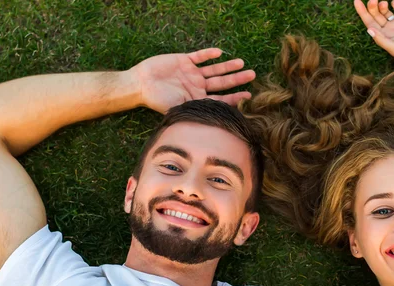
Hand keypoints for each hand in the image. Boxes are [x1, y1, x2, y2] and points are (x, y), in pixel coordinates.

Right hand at [129, 49, 255, 113]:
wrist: (141, 84)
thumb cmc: (157, 100)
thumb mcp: (179, 109)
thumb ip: (196, 111)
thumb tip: (214, 124)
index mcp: (197, 99)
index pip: (220, 99)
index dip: (234, 97)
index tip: (248, 96)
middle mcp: (197, 86)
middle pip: (222, 82)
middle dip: (237, 79)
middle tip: (252, 75)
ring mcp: (191, 73)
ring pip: (214, 69)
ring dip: (227, 66)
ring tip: (241, 63)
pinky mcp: (184, 60)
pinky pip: (199, 56)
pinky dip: (208, 54)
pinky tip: (219, 53)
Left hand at [354, 0, 393, 71]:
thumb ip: (382, 40)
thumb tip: (369, 30)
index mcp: (383, 37)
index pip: (369, 23)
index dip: (362, 13)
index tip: (357, 1)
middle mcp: (389, 30)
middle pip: (376, 15)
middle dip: (372, 7)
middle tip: (373, 0)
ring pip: (386, 11)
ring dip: (382, 5)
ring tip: (383, 2)